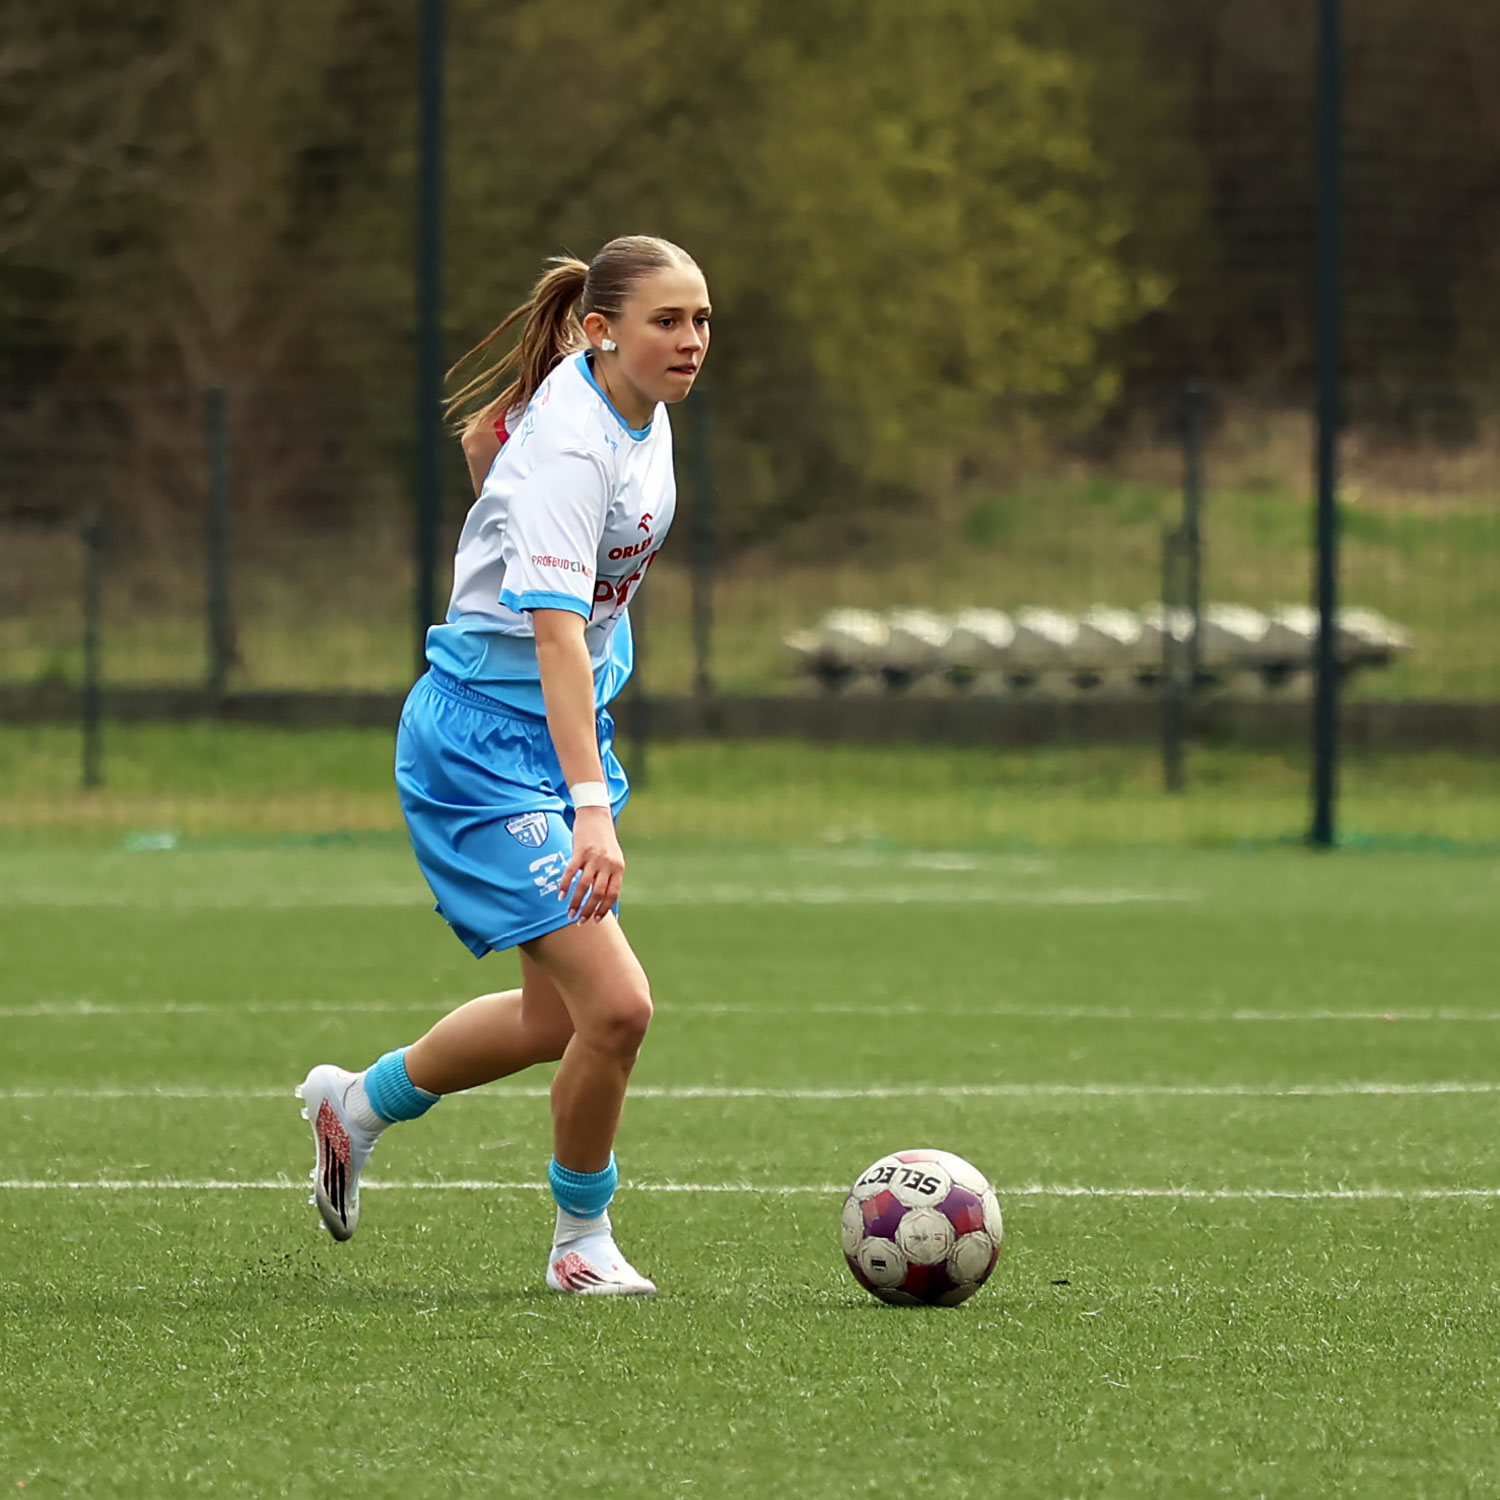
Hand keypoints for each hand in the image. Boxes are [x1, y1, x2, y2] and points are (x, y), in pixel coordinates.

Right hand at [558, 806, 623, 921]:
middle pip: (598, 894)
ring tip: (569, 914)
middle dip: (588, 910)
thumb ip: (611, 876)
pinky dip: (565, 886)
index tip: (595, 920)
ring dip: (576, 903)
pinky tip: (561, 896)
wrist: (596, 815)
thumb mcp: (614, 858)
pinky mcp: (579, 851)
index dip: (603, 910)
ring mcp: (593, 858)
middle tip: (580, 921)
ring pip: (584, 886)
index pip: (612, 895)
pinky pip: (571, 873)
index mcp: (618, 868)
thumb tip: (604, 900)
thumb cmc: (605, 840)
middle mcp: (607, 864)